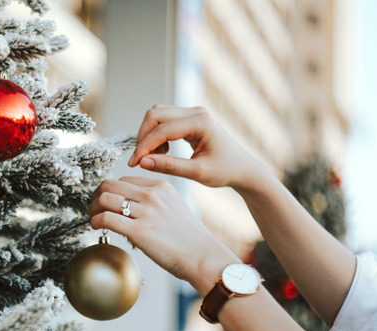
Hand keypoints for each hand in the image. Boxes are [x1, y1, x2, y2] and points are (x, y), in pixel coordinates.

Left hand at [89, 176, 239, 294]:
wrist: (203, 257)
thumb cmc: (189, 239)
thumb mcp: (173, 208)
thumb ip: (153, 202)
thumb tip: (128, 207)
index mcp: (160, 186)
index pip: (123, 180)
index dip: (109, 192)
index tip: (106, 204)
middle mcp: (152, 195)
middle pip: (109, 185)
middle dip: (96, 197)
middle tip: (94, 210)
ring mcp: (146, 212)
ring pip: (104, 199)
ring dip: (92, 209)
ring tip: (93, 220)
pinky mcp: (139, 231)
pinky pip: (106, 219)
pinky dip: (95, 222)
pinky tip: (96, 228)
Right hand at [128, 105, 268, 192]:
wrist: (243, 168)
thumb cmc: (226, 171)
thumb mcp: (197, 173)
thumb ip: (169, 166)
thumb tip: (143, 162)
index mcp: (201, 122)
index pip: (162, 129)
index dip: (144, 146)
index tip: (133, 164)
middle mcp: (196, 112)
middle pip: (155, 114)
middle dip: (143, 137)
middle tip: (140, 160)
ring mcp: (192, 113)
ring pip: (157, 115)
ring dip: (149, 135)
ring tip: (154, 157)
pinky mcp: (189, 118)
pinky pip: (164, 120)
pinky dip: (157, 136)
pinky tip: (163, 153)